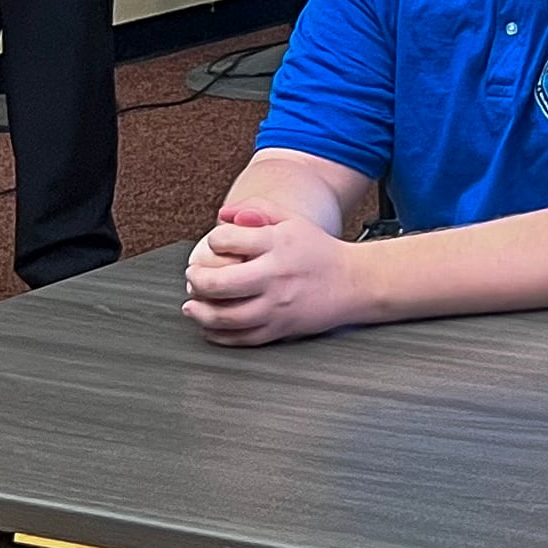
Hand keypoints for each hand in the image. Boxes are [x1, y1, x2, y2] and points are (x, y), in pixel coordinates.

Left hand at [183, 203, 365, 346]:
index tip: (214, 245)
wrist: (355, 282)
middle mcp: (276, 275)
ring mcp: (277, 306)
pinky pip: (241, 337)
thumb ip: (257, 210)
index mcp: (278, 244)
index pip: (227, 240)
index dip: (213, 241)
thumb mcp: (292, 220)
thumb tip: (223, 214)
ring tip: (192, 305)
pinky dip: (219, 334)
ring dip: (200, 311)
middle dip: (197, 280)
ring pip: (226, 316)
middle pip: (221, 283)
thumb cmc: (320, 250)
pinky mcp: (281, 329)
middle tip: (193, 277)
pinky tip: (210, 326)